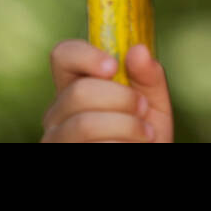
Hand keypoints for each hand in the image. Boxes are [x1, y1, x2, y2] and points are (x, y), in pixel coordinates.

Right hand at [42, 40, 173, 141]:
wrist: (143, 161)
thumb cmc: (144, 137)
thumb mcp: (154, 103)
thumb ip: (149, 76)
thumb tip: (138, 50)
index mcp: (76, 87)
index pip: (63, 56)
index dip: (85, 56)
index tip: (113, 66)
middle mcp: (58, 113)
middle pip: (79, 91)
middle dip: (121, 98)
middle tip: (143, 109)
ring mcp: (56, 140)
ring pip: (84, 124)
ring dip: (125, 127)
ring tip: (146, 134)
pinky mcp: (63, 154)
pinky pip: (95, 146)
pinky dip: (120, 144)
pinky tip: (129, 147)